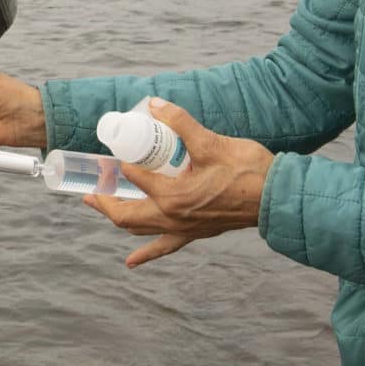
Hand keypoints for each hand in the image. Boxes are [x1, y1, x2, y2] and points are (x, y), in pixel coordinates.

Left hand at [82, 98, 276, 268]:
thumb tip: (155, 104)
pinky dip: (146, 254)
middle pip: (125, 213)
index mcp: (172, 195)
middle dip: (103, 200)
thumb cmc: (247, 170)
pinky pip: (164, 247)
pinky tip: (131, 262)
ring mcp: (183, 229)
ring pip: (140, 228)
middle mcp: (173, 217)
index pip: (133, 176)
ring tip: (99, 207)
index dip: (120, 160)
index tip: (117, 146)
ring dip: (118, 218)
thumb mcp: (210, 141)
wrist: (275, 198)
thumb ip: (180, 122)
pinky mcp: (195, 233)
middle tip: (89, 187)